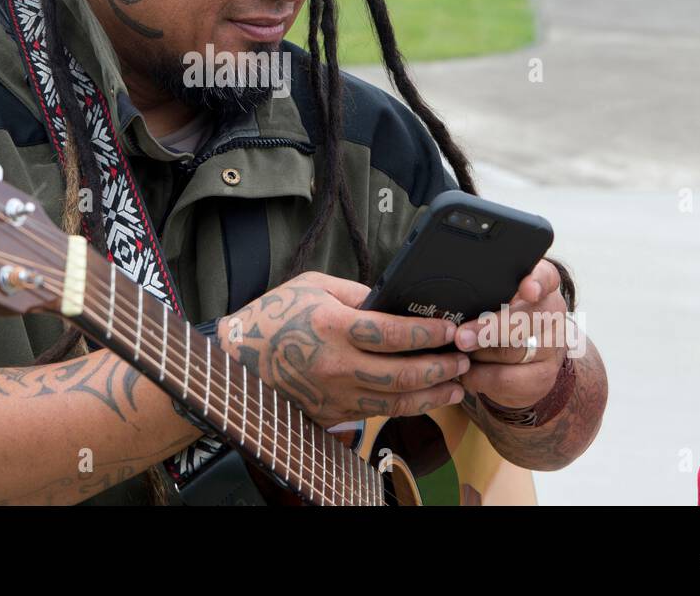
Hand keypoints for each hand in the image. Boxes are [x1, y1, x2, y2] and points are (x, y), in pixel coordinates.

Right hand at [216, 271, 469, 428]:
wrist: (236, 363)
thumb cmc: (272, 317)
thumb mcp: (312, 286)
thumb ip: (355, 292)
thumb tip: (393, 301)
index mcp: (332, 327)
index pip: (392, 333)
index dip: (427, 333)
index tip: (449, 328)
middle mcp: (336, 365)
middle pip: (402, 375)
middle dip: (440, 368)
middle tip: (463, 359)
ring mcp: (334, 395)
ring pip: (396, 402)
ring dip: (432, 394)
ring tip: (456, 385)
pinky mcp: (332, 414)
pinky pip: (378, 414)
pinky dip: (406, 407)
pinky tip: (425, 398)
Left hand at [453, 258, 568, 408]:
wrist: (529, 359)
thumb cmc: (502, 317)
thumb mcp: (496, 298)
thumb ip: (482, 293)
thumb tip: (447, 299)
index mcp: (541, 286)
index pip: (546, 277)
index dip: (537, 282)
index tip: (527, 289)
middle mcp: (552, 314)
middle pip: (527, 320)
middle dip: (491, 329)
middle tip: (462, 337)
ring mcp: (551, 348)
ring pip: (514, 353)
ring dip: (480, 355)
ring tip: (458, 353)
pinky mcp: (542, 377)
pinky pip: (508, 380)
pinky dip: (482, 377)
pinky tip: (467, 372)